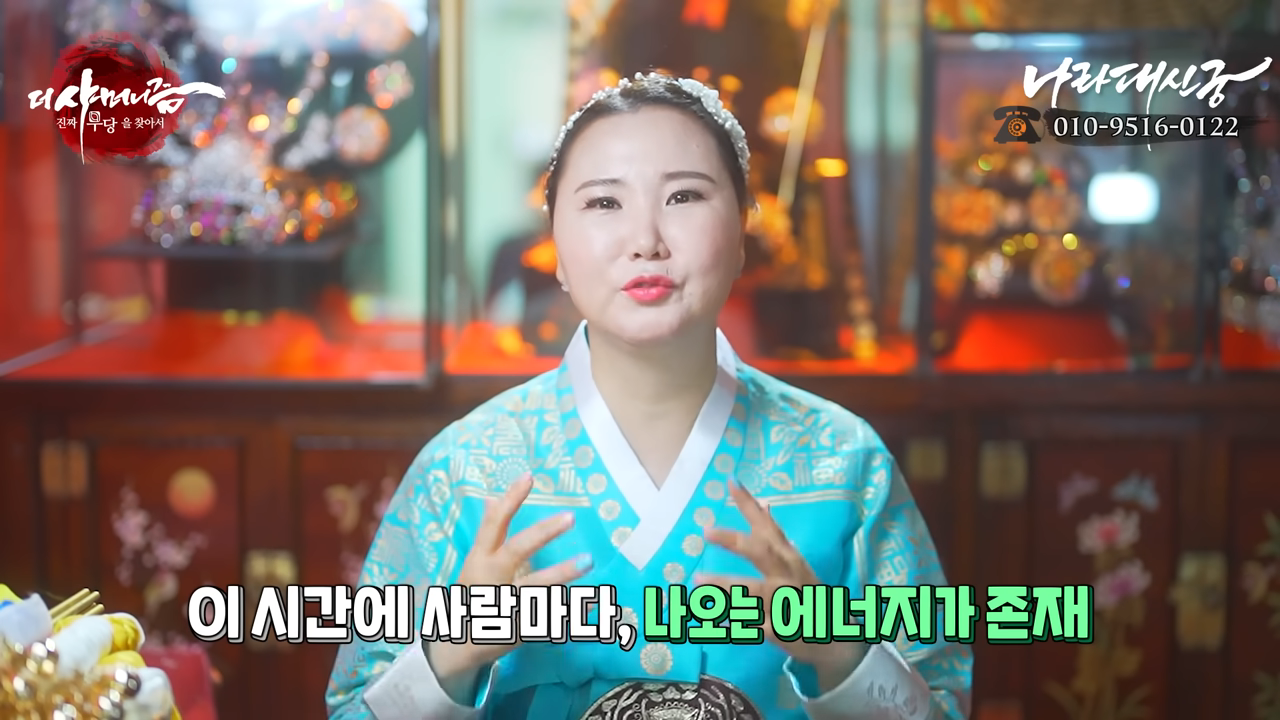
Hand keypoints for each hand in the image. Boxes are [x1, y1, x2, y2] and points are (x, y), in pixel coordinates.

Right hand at [427, 473, 592, 684]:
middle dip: (543, 533)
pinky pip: (548, 617)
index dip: (510, 499)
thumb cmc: (474, 593)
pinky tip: (593, 605)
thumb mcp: (476, 561)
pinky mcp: (519, 628)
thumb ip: (489, 532)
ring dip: (562, 573)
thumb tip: (493, 497)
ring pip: (535, 586)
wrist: (460, 645)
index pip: (494, 523)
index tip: (529, 476)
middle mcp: (492, 578)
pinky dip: (568, 612)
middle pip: (517, 550)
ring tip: (588, 560)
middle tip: (571, 517)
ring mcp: (505, 604)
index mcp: (480, 558)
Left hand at [698, 480, 862, 691]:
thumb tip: (763, 503)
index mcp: (790, 558)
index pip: (768, 526)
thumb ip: (776, 537)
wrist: (833, 638)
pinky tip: (713, 622)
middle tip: (706, 531)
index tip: (731, 483)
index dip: (750, 505)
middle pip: (761, 553)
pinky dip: (733, 624)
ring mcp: (784, 603)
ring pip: (753, 590)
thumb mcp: (795, 563)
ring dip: (724, 585)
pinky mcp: (779, 630)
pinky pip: (752, 625)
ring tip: (698, 580)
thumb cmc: (807, 594)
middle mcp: (788, 576)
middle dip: (734, 541)